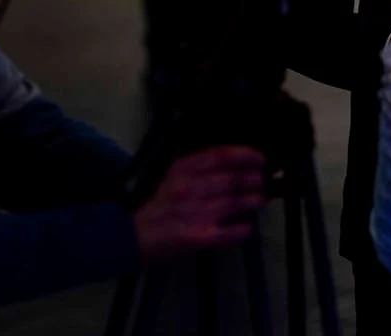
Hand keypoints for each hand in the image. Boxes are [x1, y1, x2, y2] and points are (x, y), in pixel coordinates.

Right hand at [134, 146, 266, 263]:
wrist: (128, 235)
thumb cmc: (155, 205)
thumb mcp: (172, 176)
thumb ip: (200, 169)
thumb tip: (236, 165)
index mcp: (182, 170)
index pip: (220, 156)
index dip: (245, 155)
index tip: (259, 158)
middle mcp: (190, 188)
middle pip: (232, 179)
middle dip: (253, 179)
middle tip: (262, 180)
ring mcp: (195, 212)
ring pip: (234, 202)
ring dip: (252, 200)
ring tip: (260, 199)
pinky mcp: (197, 236)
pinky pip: (228, 232)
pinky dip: (242, 230)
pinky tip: (247, 228)